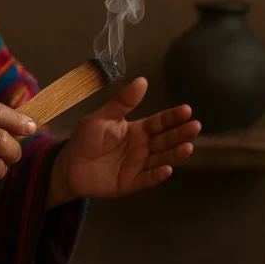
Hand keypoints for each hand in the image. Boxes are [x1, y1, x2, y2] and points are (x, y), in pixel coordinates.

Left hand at [48, 77, 200, 207]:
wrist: (69, 166)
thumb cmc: (87, 139)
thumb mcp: (103, 117)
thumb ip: (123, 102)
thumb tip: (143, 80)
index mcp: (137, 131)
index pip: (159, 123)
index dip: (172, 117)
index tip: (186, 110)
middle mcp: (142, 148)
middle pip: (165, 140)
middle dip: (180, 134)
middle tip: (195, 126)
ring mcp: (138, 166)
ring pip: (161, 159)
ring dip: (174, 154)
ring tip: (187, 147)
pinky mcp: (130, 183)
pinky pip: (146, 179)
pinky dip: (157, 175)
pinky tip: (167, 169)